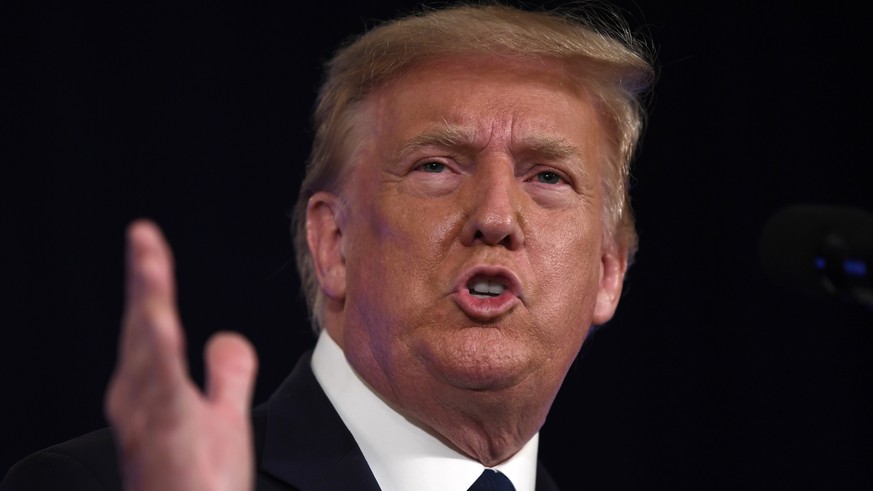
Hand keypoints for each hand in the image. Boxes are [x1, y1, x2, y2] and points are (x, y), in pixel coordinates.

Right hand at [105, 220, 257, 490]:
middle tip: (142, 234)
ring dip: (147, 299)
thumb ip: (227, 376)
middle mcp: (140, 400)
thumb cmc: (201, 483)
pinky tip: (160, 319)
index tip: (148, 243)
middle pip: (143, 327)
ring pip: (147, 347)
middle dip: (144, 280)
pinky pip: (163, 386)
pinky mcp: (168, 435)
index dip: (150, 285)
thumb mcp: (222, 419)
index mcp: (151, 391)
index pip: (151, 325)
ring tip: (146, 256)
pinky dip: (158, 350)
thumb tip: (225, 337)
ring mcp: (148, 417)